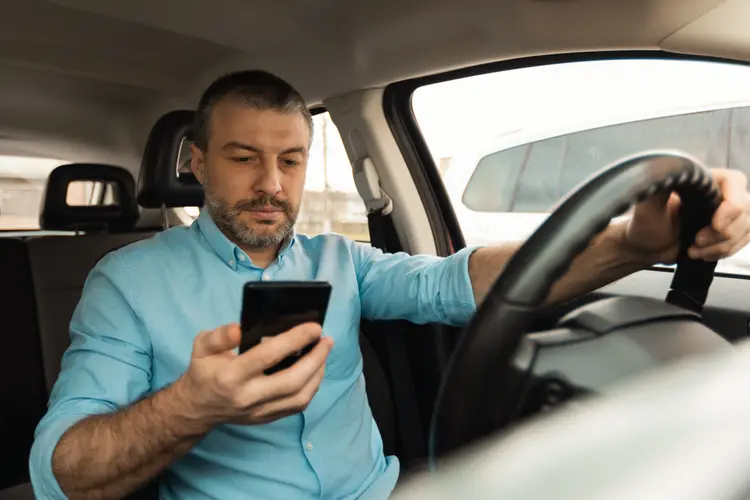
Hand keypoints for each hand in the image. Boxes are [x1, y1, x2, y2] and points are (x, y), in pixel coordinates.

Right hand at [176, 322, 332, 427]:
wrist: (197, 408)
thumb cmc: (203, 371)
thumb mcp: (202, 346)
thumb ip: (220, 335)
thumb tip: (240, 328)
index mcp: (231, 376)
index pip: (268, 356)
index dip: (295, 339)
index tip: (314, 327)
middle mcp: (247, 397)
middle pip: (292, 380)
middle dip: (316, 358)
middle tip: (327, 340)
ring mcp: (259, 411)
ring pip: (300, 397)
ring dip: (318, 374)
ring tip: (324, 353)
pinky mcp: (266, 419)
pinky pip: (297, 406)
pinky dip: (311, 388)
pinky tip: (315, 371)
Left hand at [625, 168, 749, 262]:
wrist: (646, 247)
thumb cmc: (645, 225)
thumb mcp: (647, 207)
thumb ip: (657, 191)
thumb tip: (663, 173)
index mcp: (702, 179)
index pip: (734, 181)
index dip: (732, 205)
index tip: (715, 224)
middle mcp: (719, 192)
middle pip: (745, 210)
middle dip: (723, 233)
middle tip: (697, 240)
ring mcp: (727, 212)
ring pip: (746, 229)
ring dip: (720, 246)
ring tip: (694, 249)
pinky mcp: (729, 230)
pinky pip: (742, 242)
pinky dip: (722, 252)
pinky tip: (701, 253)